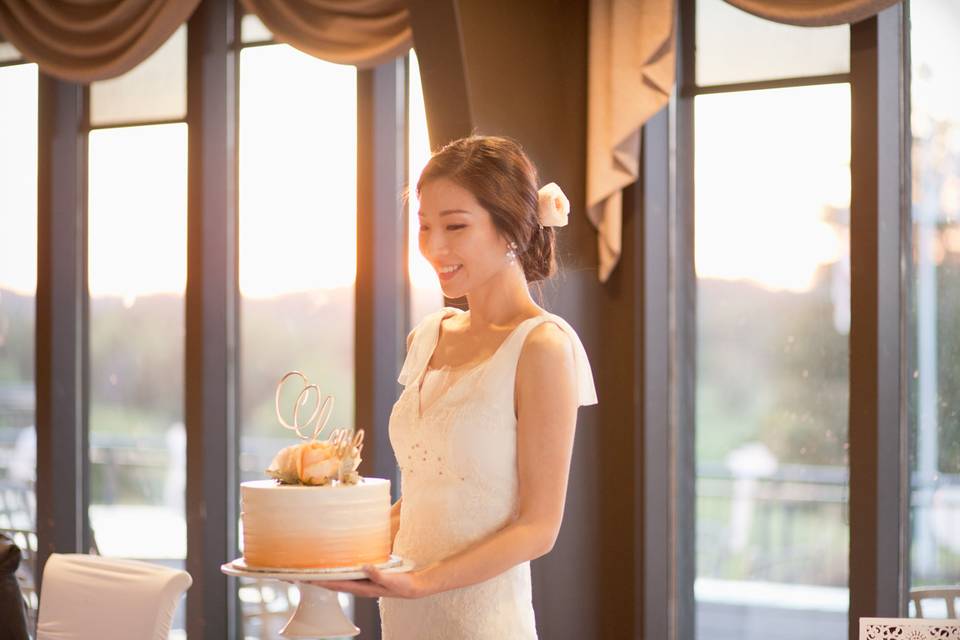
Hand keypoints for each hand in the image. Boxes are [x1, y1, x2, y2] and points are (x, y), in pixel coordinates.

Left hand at [308, 565, 428, 598]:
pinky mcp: (365, 576)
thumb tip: (365, 567)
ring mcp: (361, 582)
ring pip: (336, 578)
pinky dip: (335, 570)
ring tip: (308, 569)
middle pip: (331, 582)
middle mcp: (358, 585)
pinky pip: (346, 573)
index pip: (335, 584)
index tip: (305, 577)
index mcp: (361, 587)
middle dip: (315, 579)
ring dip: (323, 575)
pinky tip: (331, 565)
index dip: (320, 581)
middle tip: (296, 574)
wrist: (413, 587)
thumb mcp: (392, 579)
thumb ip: (379, 574)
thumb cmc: (402, 585)